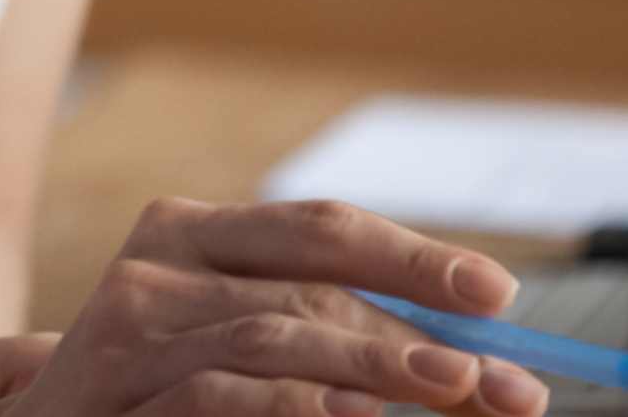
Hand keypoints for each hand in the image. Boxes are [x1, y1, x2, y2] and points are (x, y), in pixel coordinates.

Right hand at [0, 198, 548, 416]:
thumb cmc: (161, 392)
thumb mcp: (239, 342)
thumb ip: (328, 334)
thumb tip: (467, 356)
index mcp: (191, 232)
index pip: (320, 228)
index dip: (415, 257)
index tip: (498, 296)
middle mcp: (156, 267)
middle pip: (311, 282)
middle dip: (420, 331)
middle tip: (506, 381)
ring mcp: (131, 332)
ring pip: (276, 333)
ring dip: (379, 369)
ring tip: (458, 395)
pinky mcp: (120, 397)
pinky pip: (220, 394)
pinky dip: (298, 406)